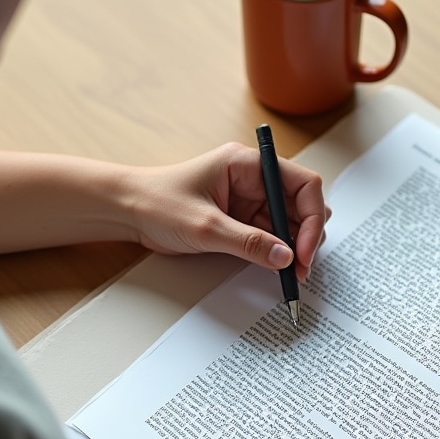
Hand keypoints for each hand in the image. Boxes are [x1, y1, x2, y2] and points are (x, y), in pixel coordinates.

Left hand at [122, 142, 328, 279]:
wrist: (127, 211)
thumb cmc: (157, 202)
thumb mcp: (205, 226)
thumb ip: (248, 243)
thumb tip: (286, 258)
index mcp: (248, 164)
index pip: (302, 183)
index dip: (311, 217)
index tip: (305, 250)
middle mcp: (254, 179)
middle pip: (301, 204)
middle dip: (306, 236)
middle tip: (301, 268)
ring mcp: (250, 199)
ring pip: (290, 223)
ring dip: (294, 248)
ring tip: (291, 274)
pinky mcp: (242, 220)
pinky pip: (271, 236)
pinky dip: (278, 253)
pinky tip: (278, 269)